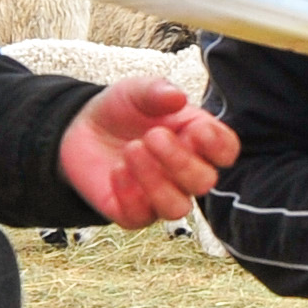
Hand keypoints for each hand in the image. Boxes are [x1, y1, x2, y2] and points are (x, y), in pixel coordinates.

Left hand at [57, 73, 239, 228]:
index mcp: (196, 139)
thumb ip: (156, 91)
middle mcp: (184, 173)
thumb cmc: (122, 110)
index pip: (226, 151)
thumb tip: (177, 97)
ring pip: (177, 208)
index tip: (198, 130)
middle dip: (180, 161)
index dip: (219, 145)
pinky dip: (129, 194)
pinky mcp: (133, 212)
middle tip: (152, 136)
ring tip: (132, 150)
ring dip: (157, 182)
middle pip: (204, 182)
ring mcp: (160, 196)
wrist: (82, 128)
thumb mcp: (135, 90)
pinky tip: (116, 169)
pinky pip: (140, 217)